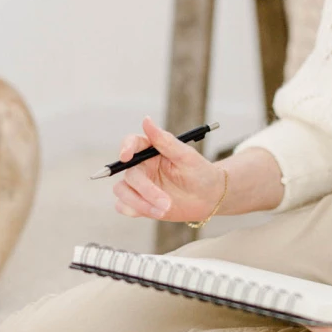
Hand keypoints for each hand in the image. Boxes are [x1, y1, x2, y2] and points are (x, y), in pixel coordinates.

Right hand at [112, 117, 226, 224]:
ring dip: (140, 203)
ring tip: (164, 210)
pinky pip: (124, 206)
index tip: (126, 156)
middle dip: (146, 190)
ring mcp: (139, 185)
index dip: (125, 148)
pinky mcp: (139, 203)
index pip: (131, 143)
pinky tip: (155, 212)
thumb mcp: (186, 156)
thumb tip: (146, 120)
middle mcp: (142, 166)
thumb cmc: (200, 173)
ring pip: (122, 191)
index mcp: (151, 150)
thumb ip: (165, 141)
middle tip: (166, 202)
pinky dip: (135, 210)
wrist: (209, 198)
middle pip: (129, 174)